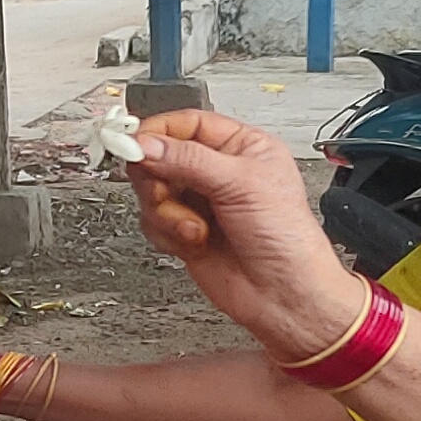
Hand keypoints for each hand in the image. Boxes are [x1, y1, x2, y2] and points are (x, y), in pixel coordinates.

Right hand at [125, 112, 366, 358]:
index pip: (187, 124)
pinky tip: (194, 242)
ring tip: (195, 228)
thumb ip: (187, 159)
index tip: (133, 142)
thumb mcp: (240, 183)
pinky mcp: (185, 232)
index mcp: (241, 147)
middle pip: (160, 156)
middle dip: (159, 178)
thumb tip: (146, 142)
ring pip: (152, 191)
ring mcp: (200, 203)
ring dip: (167, 213)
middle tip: (164, 190)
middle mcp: (217, 172)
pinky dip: (167, 234)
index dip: (158, 131)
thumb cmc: (287, 238)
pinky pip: (153, 221)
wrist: (283, 296)